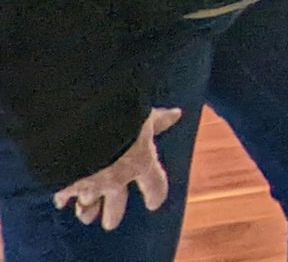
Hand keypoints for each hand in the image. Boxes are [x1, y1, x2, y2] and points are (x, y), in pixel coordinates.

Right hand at [52, 107, 181, 229]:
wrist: (82, 130)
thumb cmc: (120, 120)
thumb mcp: (143, 117)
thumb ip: (158, 120)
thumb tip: (176, 114)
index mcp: (140, 163)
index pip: (154, 184)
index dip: (155, 194)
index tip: (154, 203)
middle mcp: (115, 180)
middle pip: (116, 204)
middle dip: (114, 213)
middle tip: (111, 223)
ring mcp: (90, 185)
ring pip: (88, 205)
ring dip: (87, 211)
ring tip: (86, 216)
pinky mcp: (66, 185)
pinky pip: (64, 196)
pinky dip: (62, 197)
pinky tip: (60, 201)